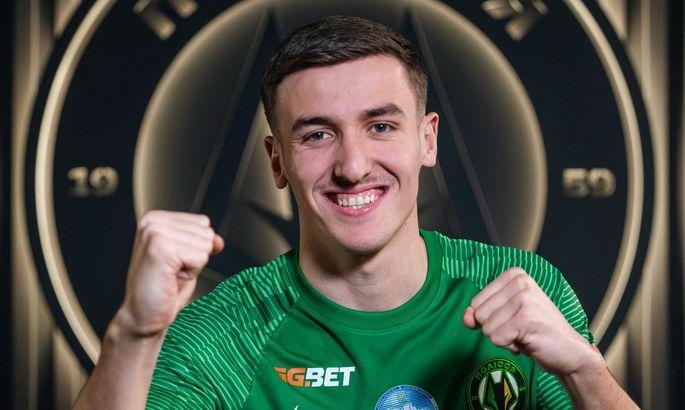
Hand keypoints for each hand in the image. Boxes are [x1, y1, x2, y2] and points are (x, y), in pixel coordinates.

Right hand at [116, 210, 223, 337]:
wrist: (143, 317)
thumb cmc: (163, 291)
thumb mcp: (189, 260)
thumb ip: (203, 243)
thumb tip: (218, 240)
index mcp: (156, 219)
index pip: (203, 222)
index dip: (195, 248)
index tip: (174, 263)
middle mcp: (153, 221)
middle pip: (206, 231)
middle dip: (196, 256)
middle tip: (171, 272)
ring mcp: (155, 232)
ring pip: (205, 244)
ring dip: (193, 266)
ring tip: (170, 275)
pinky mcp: (160, 247)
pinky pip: (201, 257)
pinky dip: (191, 273)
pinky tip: (170, 279)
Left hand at [462, 267, 599, 376]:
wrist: (570, 352)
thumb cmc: (535, 332)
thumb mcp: (504, 317)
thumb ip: (480, 315)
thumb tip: (466, 317)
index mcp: (514, 275)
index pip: (476, 303)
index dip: (491, 319)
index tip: (514, 320)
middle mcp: (520, 282)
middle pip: (479, 315)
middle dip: (496, 329)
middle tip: (521, 329)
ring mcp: (524, 299)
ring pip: (487, 328)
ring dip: (504, 339)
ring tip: (526, 334)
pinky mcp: (526, 318)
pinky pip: (497, 339)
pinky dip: (510, 346)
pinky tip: (529, 342)